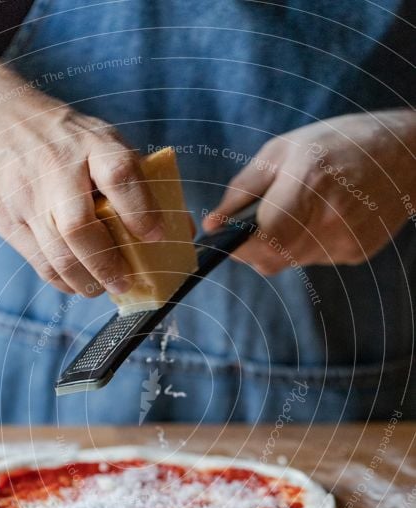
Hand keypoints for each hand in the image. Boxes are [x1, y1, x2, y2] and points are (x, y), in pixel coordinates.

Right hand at [0, 81, 163, 295]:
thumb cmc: (61, 136)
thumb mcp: (100, 140)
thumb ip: (137, 180)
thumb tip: (181, 228)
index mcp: (90, 143)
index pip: (119, 174)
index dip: (140, 210)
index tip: (156, 236)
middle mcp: (57, 168)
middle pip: (79, 226)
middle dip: (107, 264)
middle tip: (125, 282)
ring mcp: (27, 195)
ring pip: (57, 253)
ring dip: (86, 281)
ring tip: (103, 288)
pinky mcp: (6, 219)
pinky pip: (39, 261)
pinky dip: (62, 280)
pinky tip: (77, 282)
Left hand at [203, 111, 415, 273]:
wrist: (407, 154)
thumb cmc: (338, 143)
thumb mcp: (283, 150)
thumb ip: (244, 189)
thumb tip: (212, 224)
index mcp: (308, 183)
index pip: (261, 238)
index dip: (237, 246)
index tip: (225, 238)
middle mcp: (329, 218)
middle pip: (271, 259)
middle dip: (254, 247)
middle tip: (258, 222)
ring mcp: (345, 241)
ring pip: (290, 262)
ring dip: (281, 244)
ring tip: (299, 210)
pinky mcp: (356, 254)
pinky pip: (314, 259)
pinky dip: (307, 244)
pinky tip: (323, 217)